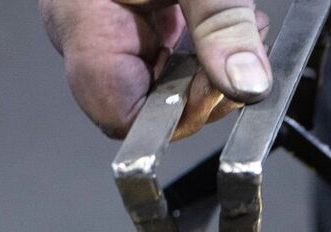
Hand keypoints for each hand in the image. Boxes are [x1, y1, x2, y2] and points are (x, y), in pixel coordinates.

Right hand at [41, 0, 272, 139]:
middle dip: (204, 91)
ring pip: (158, 80)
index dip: (176, 119)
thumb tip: (248, 85)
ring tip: (244, 31)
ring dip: (207, 70)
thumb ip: (222, 24)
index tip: (221, 92)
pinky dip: (199, 48)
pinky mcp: (124, 12)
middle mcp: (84, 30)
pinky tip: (224, 26)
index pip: (119, 116)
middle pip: (144, 104)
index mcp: (83, 21)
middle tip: (244, 59)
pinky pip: (160, 52)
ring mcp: (102, 23)